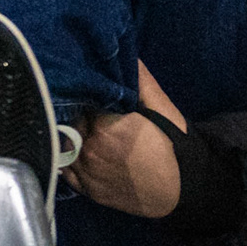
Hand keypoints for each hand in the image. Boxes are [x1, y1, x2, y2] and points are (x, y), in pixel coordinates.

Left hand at [63, 62, 185, 218]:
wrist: (182, 188)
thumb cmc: (173, 144)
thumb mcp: (162, 107)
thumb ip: (140, 80)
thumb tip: (125, 55)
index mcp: (106, 126)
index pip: (82, 98)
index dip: (86, 90)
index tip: (90, 86)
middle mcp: (89, 149)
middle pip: (71, 119)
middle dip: (77, 109)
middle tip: (87, 104)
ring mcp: (86, 172)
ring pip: (64, 142)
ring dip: (69, 131)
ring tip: (81, 124)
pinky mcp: (87, 190)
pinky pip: (64, 168)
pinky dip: (66, 155)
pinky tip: (74, 146)